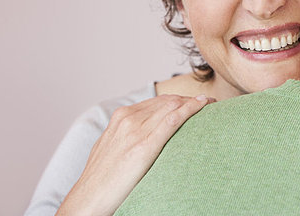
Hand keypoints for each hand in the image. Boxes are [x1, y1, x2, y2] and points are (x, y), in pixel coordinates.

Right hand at [56, 94, 214, 215]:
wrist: (88, 198)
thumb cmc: (101, 179)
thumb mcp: (112, 148)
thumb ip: (127, 136)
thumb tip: (145, 136)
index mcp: (121, 117)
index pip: (157, 102)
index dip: (178, 99)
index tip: (194, 102)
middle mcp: (128, 118)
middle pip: (167, 101)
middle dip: (190, 99)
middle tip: (209, 103)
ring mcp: (136, 130)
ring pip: (172, 106)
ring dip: (194, 102)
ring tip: (211, 104)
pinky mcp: (144, 145)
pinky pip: (173, 120)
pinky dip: (190, 109)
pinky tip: (203, 106)